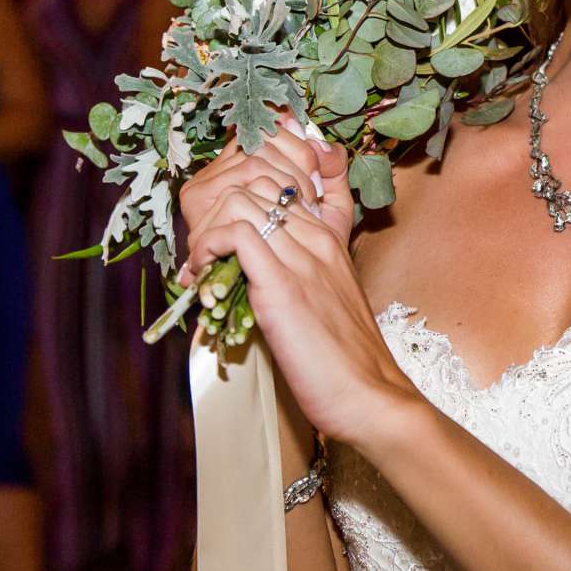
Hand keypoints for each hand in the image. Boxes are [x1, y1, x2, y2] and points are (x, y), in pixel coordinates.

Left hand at [179, 127, 409, 447]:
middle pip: (256, 179)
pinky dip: (208, 248)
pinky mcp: (283, 286)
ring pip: (241, 199)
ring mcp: (302, 257)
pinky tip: (204, 276)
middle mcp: (317, 236)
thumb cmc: (346, 355)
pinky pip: (236, 234)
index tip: (221, 232)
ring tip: (201, 265)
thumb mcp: (329, 295)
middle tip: (202, 248)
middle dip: (216, 208)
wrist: (369, 394)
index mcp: (329, 235)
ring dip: (206, 229)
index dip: (240, 196)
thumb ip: (303, 265)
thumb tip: (259, 258)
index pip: (281, 176)